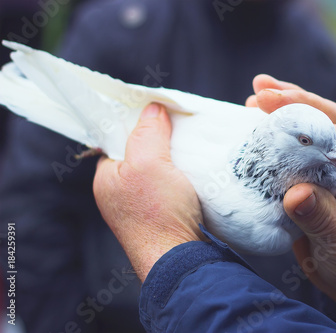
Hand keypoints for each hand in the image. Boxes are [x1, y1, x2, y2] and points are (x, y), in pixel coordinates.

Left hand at [93, 103, 203, 281]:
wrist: (180, 259)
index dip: (139, 125)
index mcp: (107, 178)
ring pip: (158, 170)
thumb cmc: (158, 213)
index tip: (160, 113)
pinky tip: (196, 173)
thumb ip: (148, 133)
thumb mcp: (149, 163)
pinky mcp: (164, 216)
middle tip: (180, 131)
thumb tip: (152, 107)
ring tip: (192, 150)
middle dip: (160, 142)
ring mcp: (141, 206)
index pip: (119, 140)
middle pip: (141, 154)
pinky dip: (183, 177)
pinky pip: (171, 187)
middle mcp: (120, 193)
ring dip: (174, 161)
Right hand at [247, 75, 335, 311]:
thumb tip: (293, 194)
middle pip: (326, 121)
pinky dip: (275, 141)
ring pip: (310, 132)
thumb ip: (321, 217)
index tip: (278, 110)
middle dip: (295, 101)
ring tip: (254, 96)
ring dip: (284, 112)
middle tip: (260, 88)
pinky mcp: (311, 184)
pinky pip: (292, 157)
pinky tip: (254, 128)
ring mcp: (330, 173)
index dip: (310, 121)